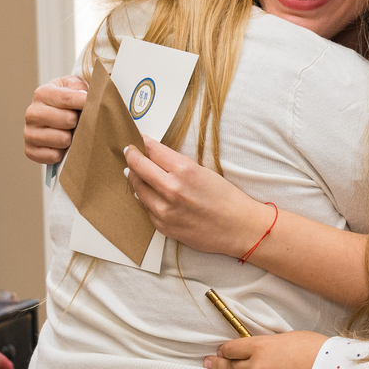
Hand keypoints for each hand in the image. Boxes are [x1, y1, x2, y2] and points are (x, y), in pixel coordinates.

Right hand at [24, 75, 86, 164]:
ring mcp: (29, 133)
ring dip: (72, 139)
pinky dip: (62, 154)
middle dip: (79, 122)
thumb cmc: (68, 100)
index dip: (85, 102)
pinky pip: (54, 156)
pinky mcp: (30, 151)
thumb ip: (81, 88)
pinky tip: (63, 146)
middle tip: (79, 122)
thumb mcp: (74, 86)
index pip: (68, 98)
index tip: (95, 105)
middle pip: (67, 120)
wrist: (54, 115)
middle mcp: (32, 113)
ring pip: (62, 139)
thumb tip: (90, 98)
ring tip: (71, 133)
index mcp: (42, 94)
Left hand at [123, 138, 273, 257]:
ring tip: (133, 172)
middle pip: (139, 167)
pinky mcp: (163, 226)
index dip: (144, 143)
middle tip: (129, 152)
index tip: (140, 141)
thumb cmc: (227, 199)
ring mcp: (165, 210)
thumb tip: (156, 157)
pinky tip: (147, 193)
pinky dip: (145, 198)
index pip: (153, 150)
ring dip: (134, 178)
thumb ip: (178, 164)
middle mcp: (171, 189)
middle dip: (132, 157)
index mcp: (184, 170)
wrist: (239, 228)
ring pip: (137, 189)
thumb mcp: (204, 172)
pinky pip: (146, 208)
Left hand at [204, 330, 326, 368]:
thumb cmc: (317, 351)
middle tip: (208, 363)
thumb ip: (270, 347)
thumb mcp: (290, 339)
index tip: (220, 352)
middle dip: (218, 365)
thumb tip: (264, 353)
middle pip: (231, 368)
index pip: (233, 349)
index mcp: (260, 348)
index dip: (226, 350)